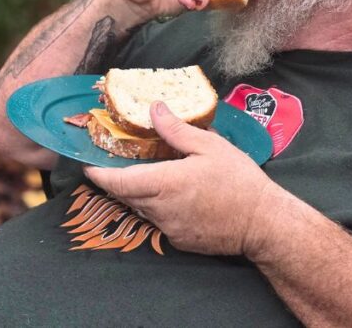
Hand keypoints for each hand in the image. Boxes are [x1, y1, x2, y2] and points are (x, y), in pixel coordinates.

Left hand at [84, 101, 277, 256]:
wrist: (264, 223)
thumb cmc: (239, 181)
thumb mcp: (210, 146)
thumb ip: (176, 130)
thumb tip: (153, 109)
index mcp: (165, 184)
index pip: (118, 182)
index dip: (98, 174)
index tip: (87, 165)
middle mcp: (160, 210)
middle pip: (126, 195)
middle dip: (116, 181)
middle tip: (114, 163)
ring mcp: (169, 229)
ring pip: (141, 209)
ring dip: (139, 193)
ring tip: (148, 175)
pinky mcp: (179, 241)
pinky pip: (158, 221)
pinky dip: (158, 208)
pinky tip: (173, 196)